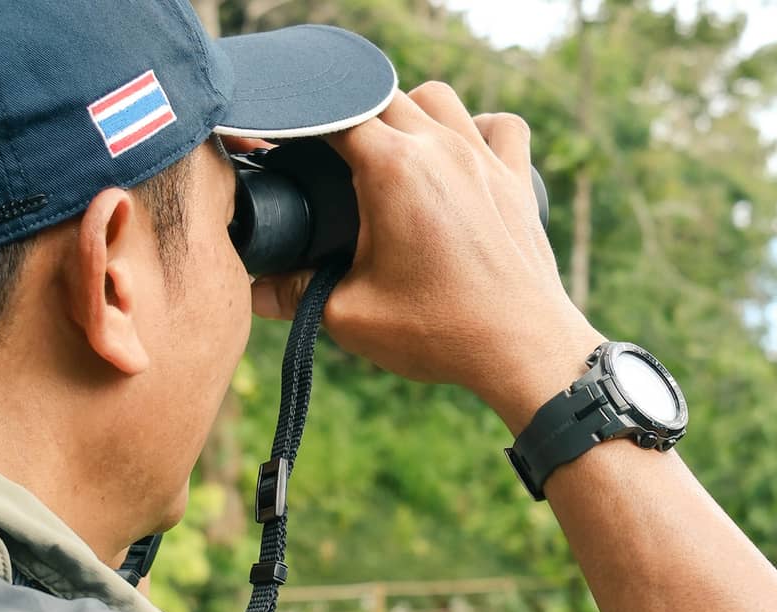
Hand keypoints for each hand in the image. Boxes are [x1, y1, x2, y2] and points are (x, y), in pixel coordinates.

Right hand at [252, 83, 602, 431]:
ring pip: (437, 97)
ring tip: (394, 154)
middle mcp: (441, 147)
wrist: (522, 350)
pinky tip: (463, 153)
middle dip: (351, 119)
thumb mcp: (350, 316)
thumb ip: (294, 295)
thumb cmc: (440, 332)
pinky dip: (479, 127)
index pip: (333, 114)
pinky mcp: (516, 179)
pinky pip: (501, 125)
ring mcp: (484, 158)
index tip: (292, 153)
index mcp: (393, 168)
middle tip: (336, 165)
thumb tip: (254, 290)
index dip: (304, 127)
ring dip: (409, 111)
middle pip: (381, 95)